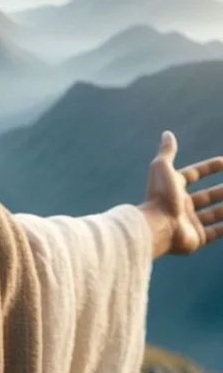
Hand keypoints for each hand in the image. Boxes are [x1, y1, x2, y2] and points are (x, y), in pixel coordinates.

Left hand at [143, 131, 222, 256]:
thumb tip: (167, 133)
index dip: (208, 168)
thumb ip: (167, 152)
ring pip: (215, 213)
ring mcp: (190, 222)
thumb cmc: (159, 196)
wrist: (157, 226)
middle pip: (206, 196)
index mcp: (173, 188)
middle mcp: (182, 205)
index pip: (193, 175)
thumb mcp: (162, 168)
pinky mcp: (198, 238)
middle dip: (222, 190)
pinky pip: (217, 232)